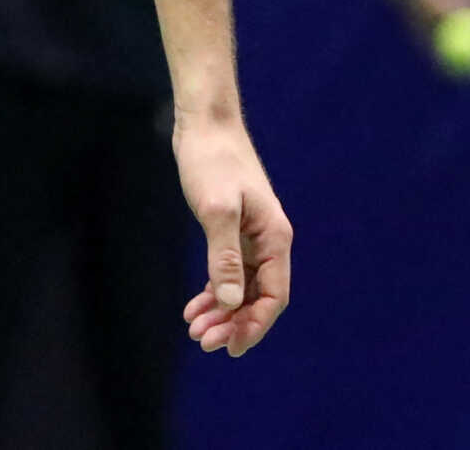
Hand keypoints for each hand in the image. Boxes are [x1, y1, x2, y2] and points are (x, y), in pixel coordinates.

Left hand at [176, 117, 291, 356]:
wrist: (205, 123)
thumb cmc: (212, 160)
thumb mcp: (216, 209)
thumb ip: (224, 256)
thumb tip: (230, 301)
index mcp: (275, 237)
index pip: (274, 296)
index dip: (254, 325)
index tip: (229, 347)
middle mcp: (269, 240)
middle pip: (257, 296)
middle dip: (232, 322)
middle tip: (201, 341)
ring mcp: (251, 235)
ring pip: (241, 287)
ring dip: (221, 311)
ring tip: (194, 328)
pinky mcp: (232, 229)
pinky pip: (229, 271)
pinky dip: (214, 291)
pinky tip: (194, 305)